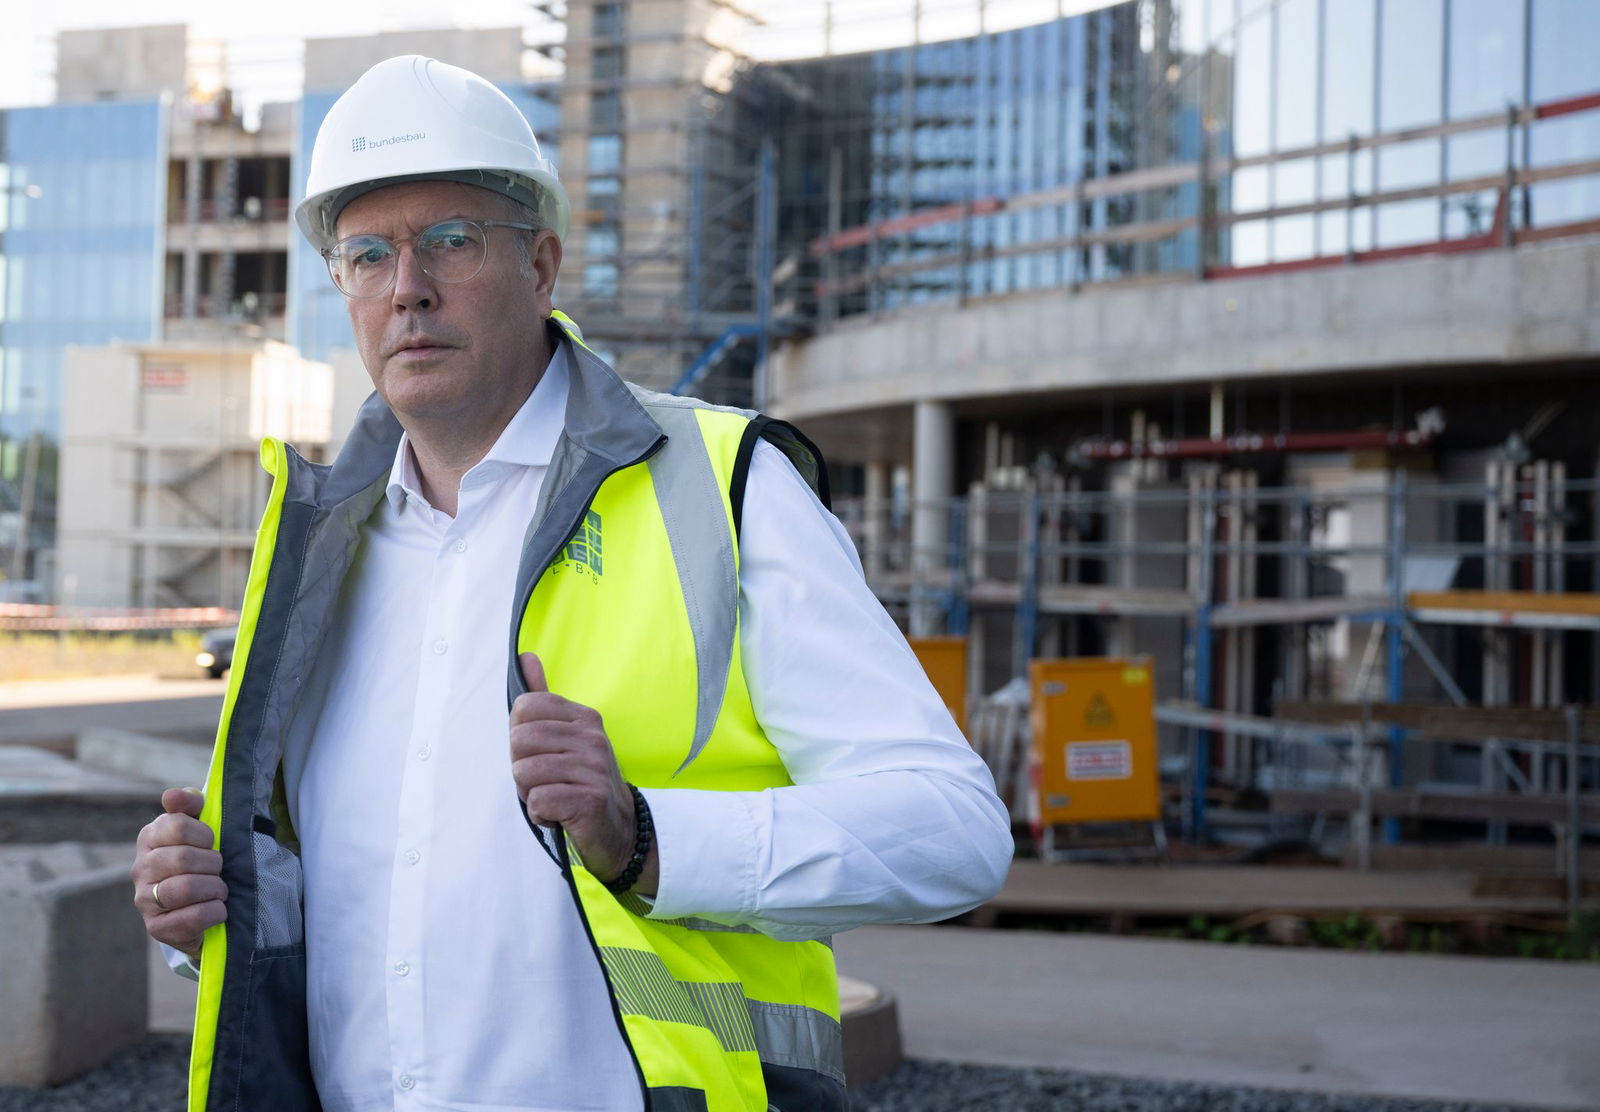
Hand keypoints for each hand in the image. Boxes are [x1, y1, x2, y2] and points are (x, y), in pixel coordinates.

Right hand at [131, 788, 227, 960]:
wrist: (200, 907)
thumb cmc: (201, 860)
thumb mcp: (200, 828)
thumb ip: (191, 805)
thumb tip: (173, 795)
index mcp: (150, 837)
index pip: (177, 825)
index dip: (204, 834)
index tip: (211, 842)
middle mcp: (140, 868)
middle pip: (183, 858)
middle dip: (213, 863)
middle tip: (219, 870)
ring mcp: (144, 900)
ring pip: (186, 888)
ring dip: (215, 888)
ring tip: (219, 889)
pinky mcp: (156, 928)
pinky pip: (191, 917)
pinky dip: (214, 911)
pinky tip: (217, 908)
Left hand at [511, 652, 657, 892]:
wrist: (619, 827)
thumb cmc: (582, 780)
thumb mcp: (567, 736)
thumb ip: (544, 699)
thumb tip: (525, 656)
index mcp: (584, 718)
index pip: (525, 708)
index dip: (520, 737)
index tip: (540, 753)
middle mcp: (592, 738)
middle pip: (519, 740)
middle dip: (521, 767)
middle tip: (545, 780)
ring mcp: (593, 768)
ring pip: (524, 772)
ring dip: (529, 793)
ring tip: (553, 797)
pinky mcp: (590, 800)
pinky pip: (538, 801)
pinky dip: (540, 813)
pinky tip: (558, 814)